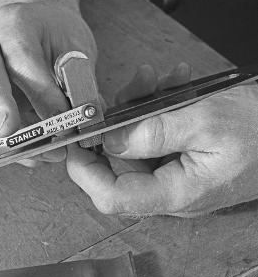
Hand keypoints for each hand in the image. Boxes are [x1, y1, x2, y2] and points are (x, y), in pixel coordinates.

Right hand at [0, 0, 96, 162]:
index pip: (23, 59)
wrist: (38, 21)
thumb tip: (81, 123)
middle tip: (13, 136)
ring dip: (3, 137)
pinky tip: (27, 154)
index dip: (42, 94)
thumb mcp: (76, 47)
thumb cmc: (58, 33)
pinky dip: (1, 143)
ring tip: (37, 156)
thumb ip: (78, 81)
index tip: (64, 121)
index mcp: (13, 23)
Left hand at [66, 64, 257, 216]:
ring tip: (154, 79)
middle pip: (119, 163)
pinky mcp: (181, 155)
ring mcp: (175, 171)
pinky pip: (155, 133)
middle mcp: (171, 187)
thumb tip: (108, 142)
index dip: (85, 171)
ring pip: (136, 142)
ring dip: (138, 108)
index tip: (73, 141)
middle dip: (115, 124)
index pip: (113, 197)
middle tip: (121, 94)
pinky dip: (156, 107)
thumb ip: (153, 133)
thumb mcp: (204, 122)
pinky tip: (170, 83)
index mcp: (176, 191)